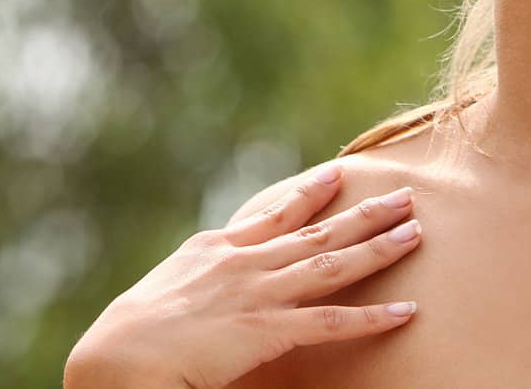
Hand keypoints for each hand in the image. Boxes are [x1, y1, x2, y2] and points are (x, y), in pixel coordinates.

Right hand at [66, 161, 423, 388]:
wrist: (115, 357)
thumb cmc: (129, 336)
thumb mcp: (168, 288)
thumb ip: (199, 277)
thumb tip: (210, 280)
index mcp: (217, 250)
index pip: (274, 216)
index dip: (309, 194)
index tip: (336, 173)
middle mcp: (245, 262)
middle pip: (317, 231)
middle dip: (363, 212)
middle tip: (402, 193)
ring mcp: (259, 292)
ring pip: (333, 264)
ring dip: (377, 247)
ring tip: (415, 232)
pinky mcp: (267, 329)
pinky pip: (331, 322)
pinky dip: (371, 318)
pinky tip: (404, 312)